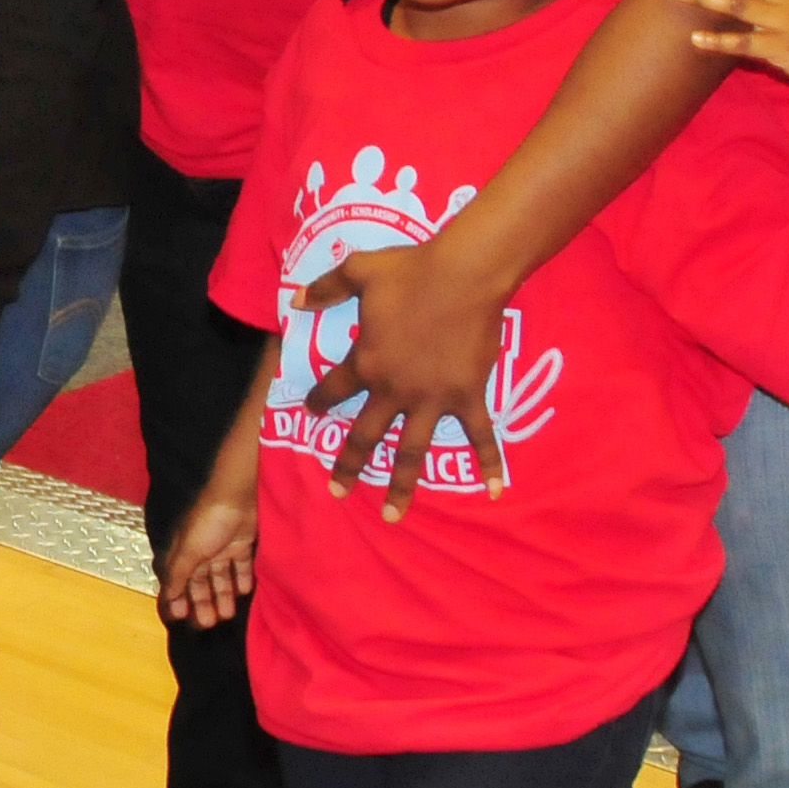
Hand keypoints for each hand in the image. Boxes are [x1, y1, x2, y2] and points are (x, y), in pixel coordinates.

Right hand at [160, 484, 258, 629]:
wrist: (237, 496)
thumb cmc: (207, 522)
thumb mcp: (188, 552)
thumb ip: (177, 576)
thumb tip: (167, 600)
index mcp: (183, 552)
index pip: (178, 580)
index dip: (179, 599)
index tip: (181, 618)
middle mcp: (200, 551)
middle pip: (200, 582)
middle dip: (202, 603)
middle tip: (209, 624)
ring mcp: (221, 547)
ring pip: (220, 577)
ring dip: (222, 595)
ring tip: (227, 614)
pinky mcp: (241, 543)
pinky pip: (241, 566)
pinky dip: (242, 579)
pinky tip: (244, 592)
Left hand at [299, 238, 508, 514]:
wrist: (465, 275)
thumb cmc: (410, 272)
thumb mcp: (357, 272)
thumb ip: (325, 289)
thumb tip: (295, 302)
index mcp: (365, 363)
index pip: (333, 389)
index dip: (319, 400)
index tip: (310, 412)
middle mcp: (394, 389)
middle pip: (365, 436)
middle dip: (349, 466)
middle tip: (336, 491)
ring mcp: (432, 398)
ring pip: (412, 451)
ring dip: (402, 485)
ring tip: (392, 516)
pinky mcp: (468, 397)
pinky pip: (480, 437)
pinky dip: (489, 464)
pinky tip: (492, 491)